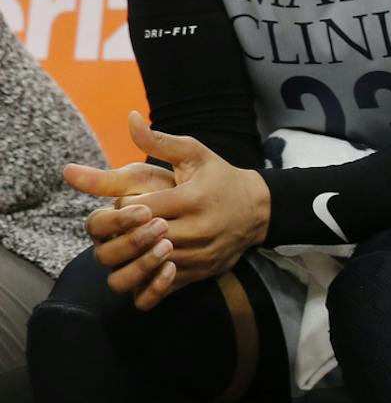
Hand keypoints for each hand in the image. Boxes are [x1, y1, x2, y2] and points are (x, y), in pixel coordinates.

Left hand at [68, 112, 268, 308]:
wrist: (258, 209)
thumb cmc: (219, 177)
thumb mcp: (194, 153)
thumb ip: (157, 140)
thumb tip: (130, 118)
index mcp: (192, 199)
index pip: (138, 209)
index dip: (123, 207)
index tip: (125, 201)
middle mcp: (197, 229)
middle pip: (139, 239)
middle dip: (123, 232)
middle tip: (121, 224)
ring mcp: (200, 255)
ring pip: (148, 265)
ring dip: (132, 255)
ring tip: (130, 242)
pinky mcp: (201, 273)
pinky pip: (162, 284)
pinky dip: (147, 276)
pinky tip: (145, 261)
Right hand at [69, 157, 178, 309]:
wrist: (219, 206)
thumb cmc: (176, 188)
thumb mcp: (148, 178)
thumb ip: (114, 176)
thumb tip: (68, 169)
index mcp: (110, 223)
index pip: (95, 226)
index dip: (117, 220)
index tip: (146, 210)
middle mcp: (116, 249)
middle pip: (104, 256)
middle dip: (131, 242)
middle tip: (162, 226)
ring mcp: (133, 270)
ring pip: (119, 282)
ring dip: (140, 266)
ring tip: (168, 247)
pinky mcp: (154, 286)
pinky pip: (143, 301)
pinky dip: (154, 289)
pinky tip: (172, 269)